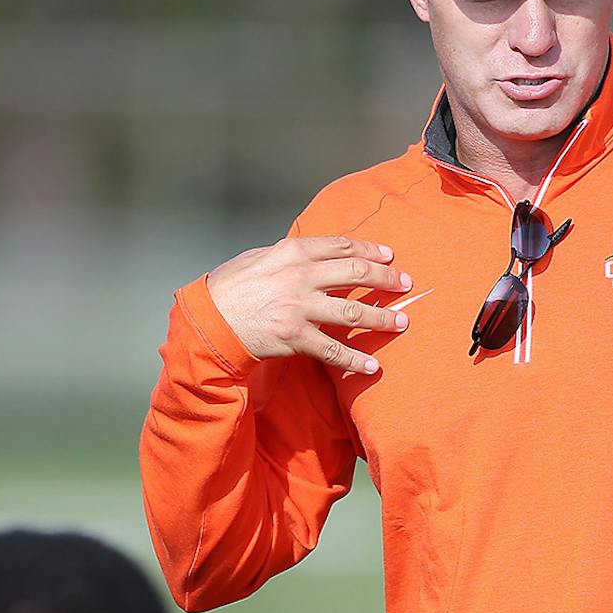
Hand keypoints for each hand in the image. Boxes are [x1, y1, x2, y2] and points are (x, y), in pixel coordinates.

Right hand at [206, 235, 411, 374]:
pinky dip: (355, 360)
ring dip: (382, 319)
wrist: (208, 321)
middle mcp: (300, 277)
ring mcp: (299, 308)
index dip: (370, 250)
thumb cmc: (229, 288)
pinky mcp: (295, 338)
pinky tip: (373, 366)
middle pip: (356, 273)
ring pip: (353, 313)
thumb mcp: (259, 258)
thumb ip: (289, 256)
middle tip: (404, 285)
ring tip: (401, 323)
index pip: (342, 246)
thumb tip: (316, 255)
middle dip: (385, 279)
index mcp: (292, 252)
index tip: (388, 256)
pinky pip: (333, 351)